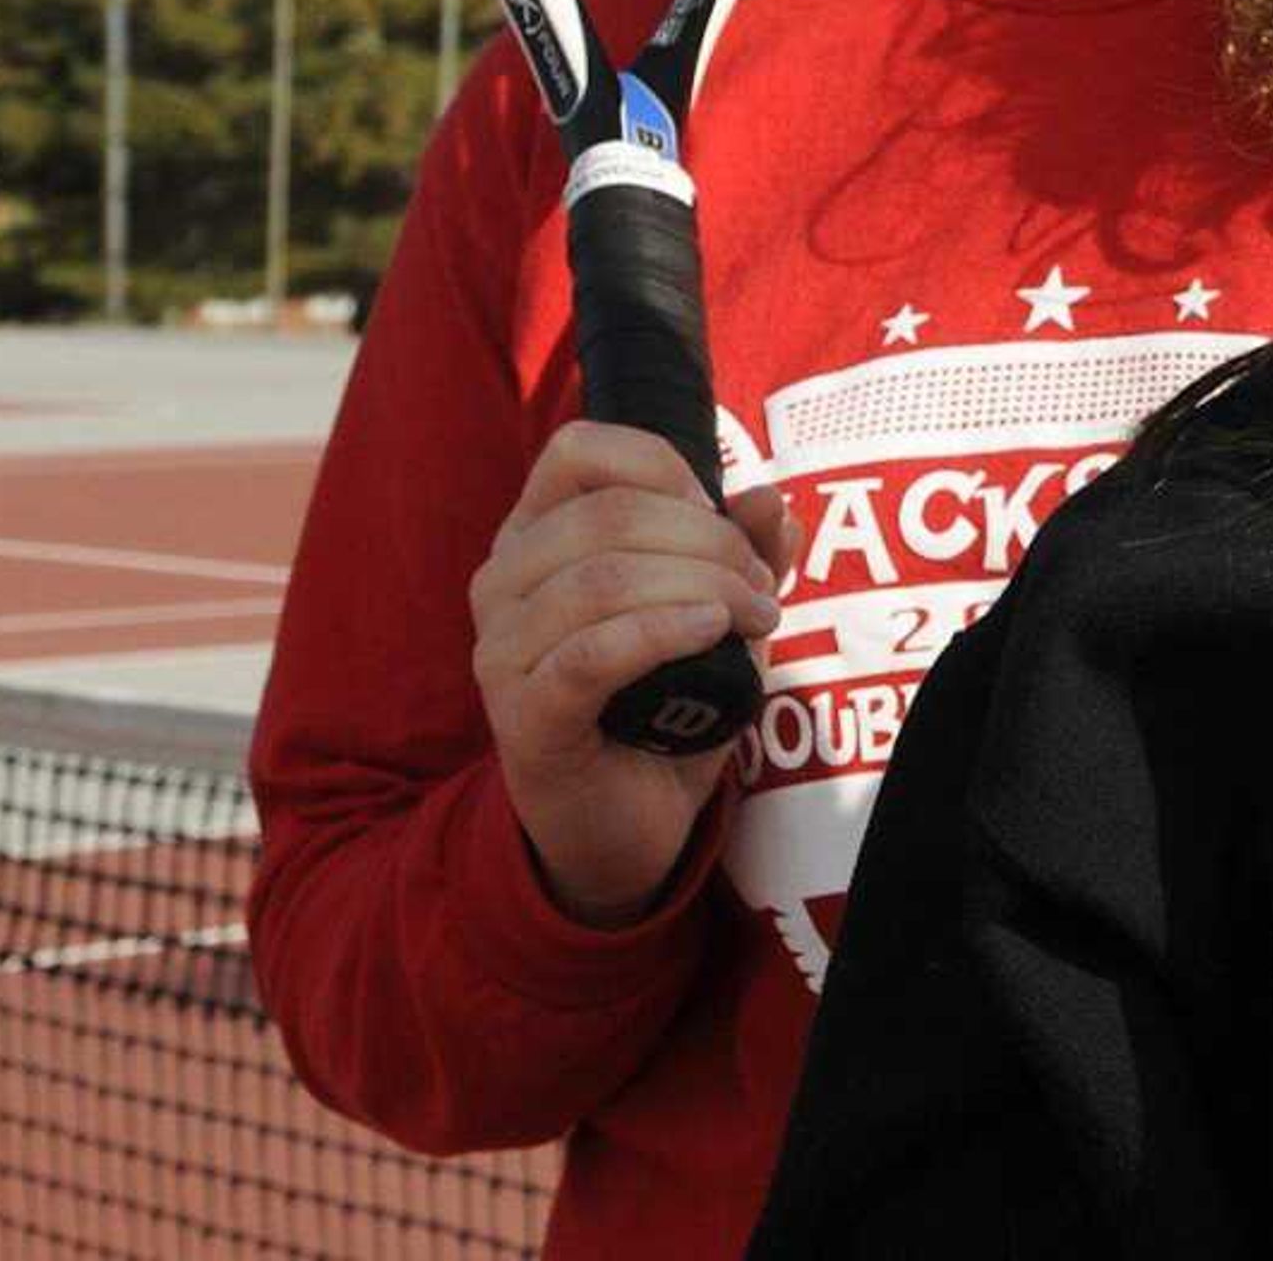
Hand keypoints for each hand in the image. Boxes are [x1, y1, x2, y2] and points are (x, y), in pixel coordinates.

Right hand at [468, 420, 797, 925]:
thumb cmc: (667, 703)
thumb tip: (771, 499)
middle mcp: (503, 583)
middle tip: (762, 591)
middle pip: (610, 515)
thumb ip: (745, 552)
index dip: (666, 469)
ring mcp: (502, 651)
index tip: (722, 520)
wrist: (628, 822)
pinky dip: (662, 632)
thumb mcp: (718, 612)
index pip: (579, 450)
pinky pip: (589, 654)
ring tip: (753, 618)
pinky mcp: (523, 716)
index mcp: (537, 537)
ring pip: (603, 579)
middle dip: (711, 542)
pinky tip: (711, 632)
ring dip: (703, 588)